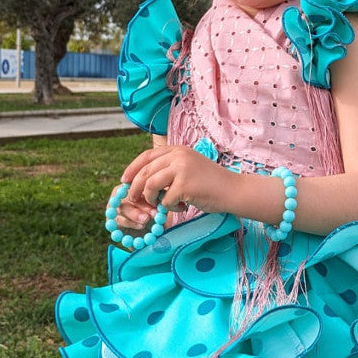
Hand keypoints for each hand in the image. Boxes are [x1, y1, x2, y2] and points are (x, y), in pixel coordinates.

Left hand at [116, 145, 234, 230]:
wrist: (233, 190)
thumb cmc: (211, 183)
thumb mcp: (189, 168)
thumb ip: (169, 168)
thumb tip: (144, 180)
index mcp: (177, 150)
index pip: (147, 156)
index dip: (132, 168)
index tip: (124, 180)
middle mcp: (178, 156)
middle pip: (145, 171)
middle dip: (135, 187)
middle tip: (133, 199)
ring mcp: (182, 169)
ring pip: (151, 185)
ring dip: (151, 199)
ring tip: (160, 205)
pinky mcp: (185, 185)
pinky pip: (165, 200)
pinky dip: (169, 208)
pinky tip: (181, 207)